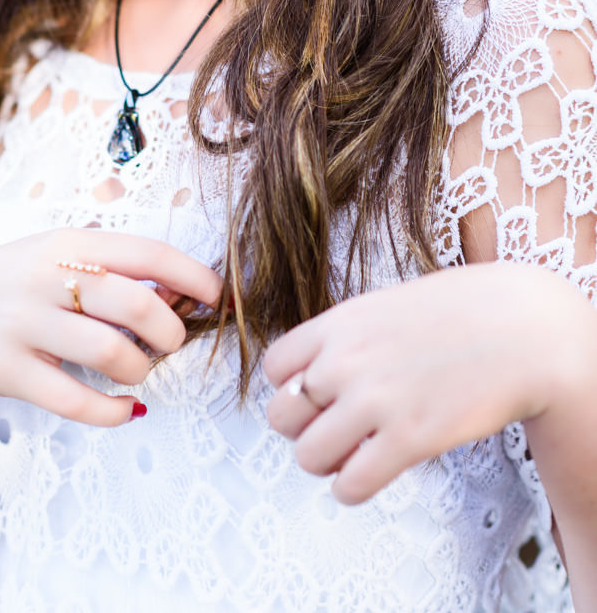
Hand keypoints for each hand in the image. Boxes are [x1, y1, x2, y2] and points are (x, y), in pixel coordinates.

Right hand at [0, 228, 221, 426]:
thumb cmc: (11, 287)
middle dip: (171, 334)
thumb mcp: (52, 255)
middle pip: (139, 306)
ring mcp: (25, 324)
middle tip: (169, 345)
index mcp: (67, 242)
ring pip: (113, 355)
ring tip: (136, 372)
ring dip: (141, 371)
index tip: (216, 297)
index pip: (149, 252)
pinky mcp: (9, 371)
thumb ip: (108, 264)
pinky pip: (77, 401)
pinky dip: (113, 412)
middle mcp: (47, 277)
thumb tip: (183, 290)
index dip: (194, 276)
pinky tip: (125, 409)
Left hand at [264, 262, 566, 505]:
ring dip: (326, 462)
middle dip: (304, 428)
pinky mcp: (410, 439)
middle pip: (281, 416)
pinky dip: (352, 488)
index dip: (291, 386)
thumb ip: (345, 337)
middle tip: (336, 427)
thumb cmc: (456, 314)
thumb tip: (312, 375)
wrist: (519, 329)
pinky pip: (350, 485)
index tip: (319, 393)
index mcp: (338, 323)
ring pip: (308, 457)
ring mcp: (376, 401)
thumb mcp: (384, 306)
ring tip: (354, 453)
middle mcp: (346, 361)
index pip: (274, 368)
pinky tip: (372, 472)